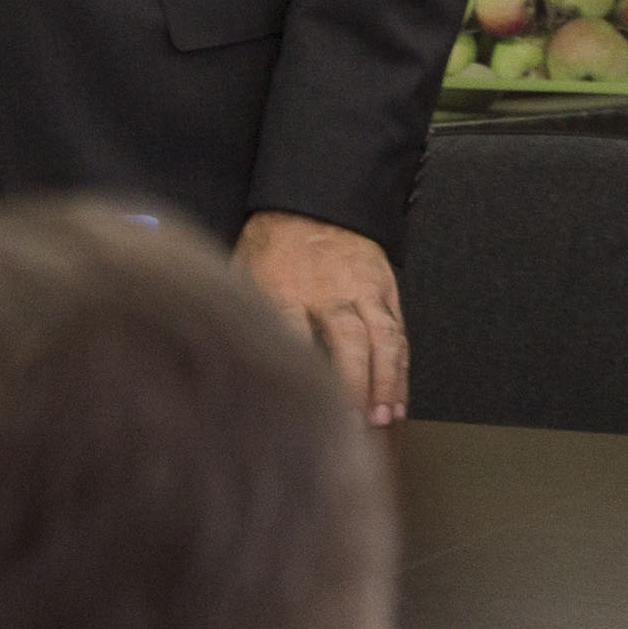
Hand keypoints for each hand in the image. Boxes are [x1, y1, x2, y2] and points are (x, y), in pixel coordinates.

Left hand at [240, 212, 407, 423]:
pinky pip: (398, 332)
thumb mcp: (241, 276)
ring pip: (381, 340)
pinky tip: (398, 401)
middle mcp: (327, 293)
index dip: (301, 378)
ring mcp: (360, 292)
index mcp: (283, 291)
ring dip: (384, 383)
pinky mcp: (384, 289)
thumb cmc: (271, 247)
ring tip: (382, 419)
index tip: (300, 415)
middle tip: (351, 426)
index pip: (294, 340)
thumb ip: (242, 320)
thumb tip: (227, 372)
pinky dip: (400, 369)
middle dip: (352, 387)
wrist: (311, 202)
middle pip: (346, 344)